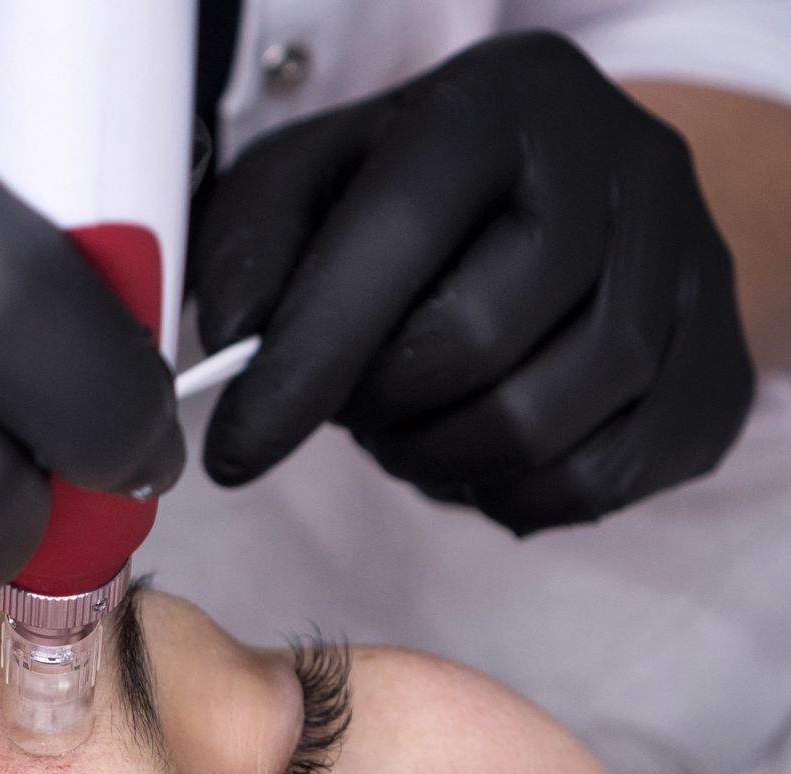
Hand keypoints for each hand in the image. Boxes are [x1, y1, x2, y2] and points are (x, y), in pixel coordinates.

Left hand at [192, 31, 753, 533]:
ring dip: (442, 461)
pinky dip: (513, 496)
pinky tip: (486, 452)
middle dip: (384, 409)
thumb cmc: (420, 204)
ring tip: (416, 426)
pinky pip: (596, 483)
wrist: (577, 207)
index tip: (236, 451)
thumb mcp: (314, 189)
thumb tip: (231, 349)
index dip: (306, 363)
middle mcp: (620, 166)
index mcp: (504, 102)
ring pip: (540, 430)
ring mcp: (689, 268)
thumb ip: (253, 252)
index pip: (396, 240)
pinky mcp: (715, 369)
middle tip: (359, 405)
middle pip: (476, 347)